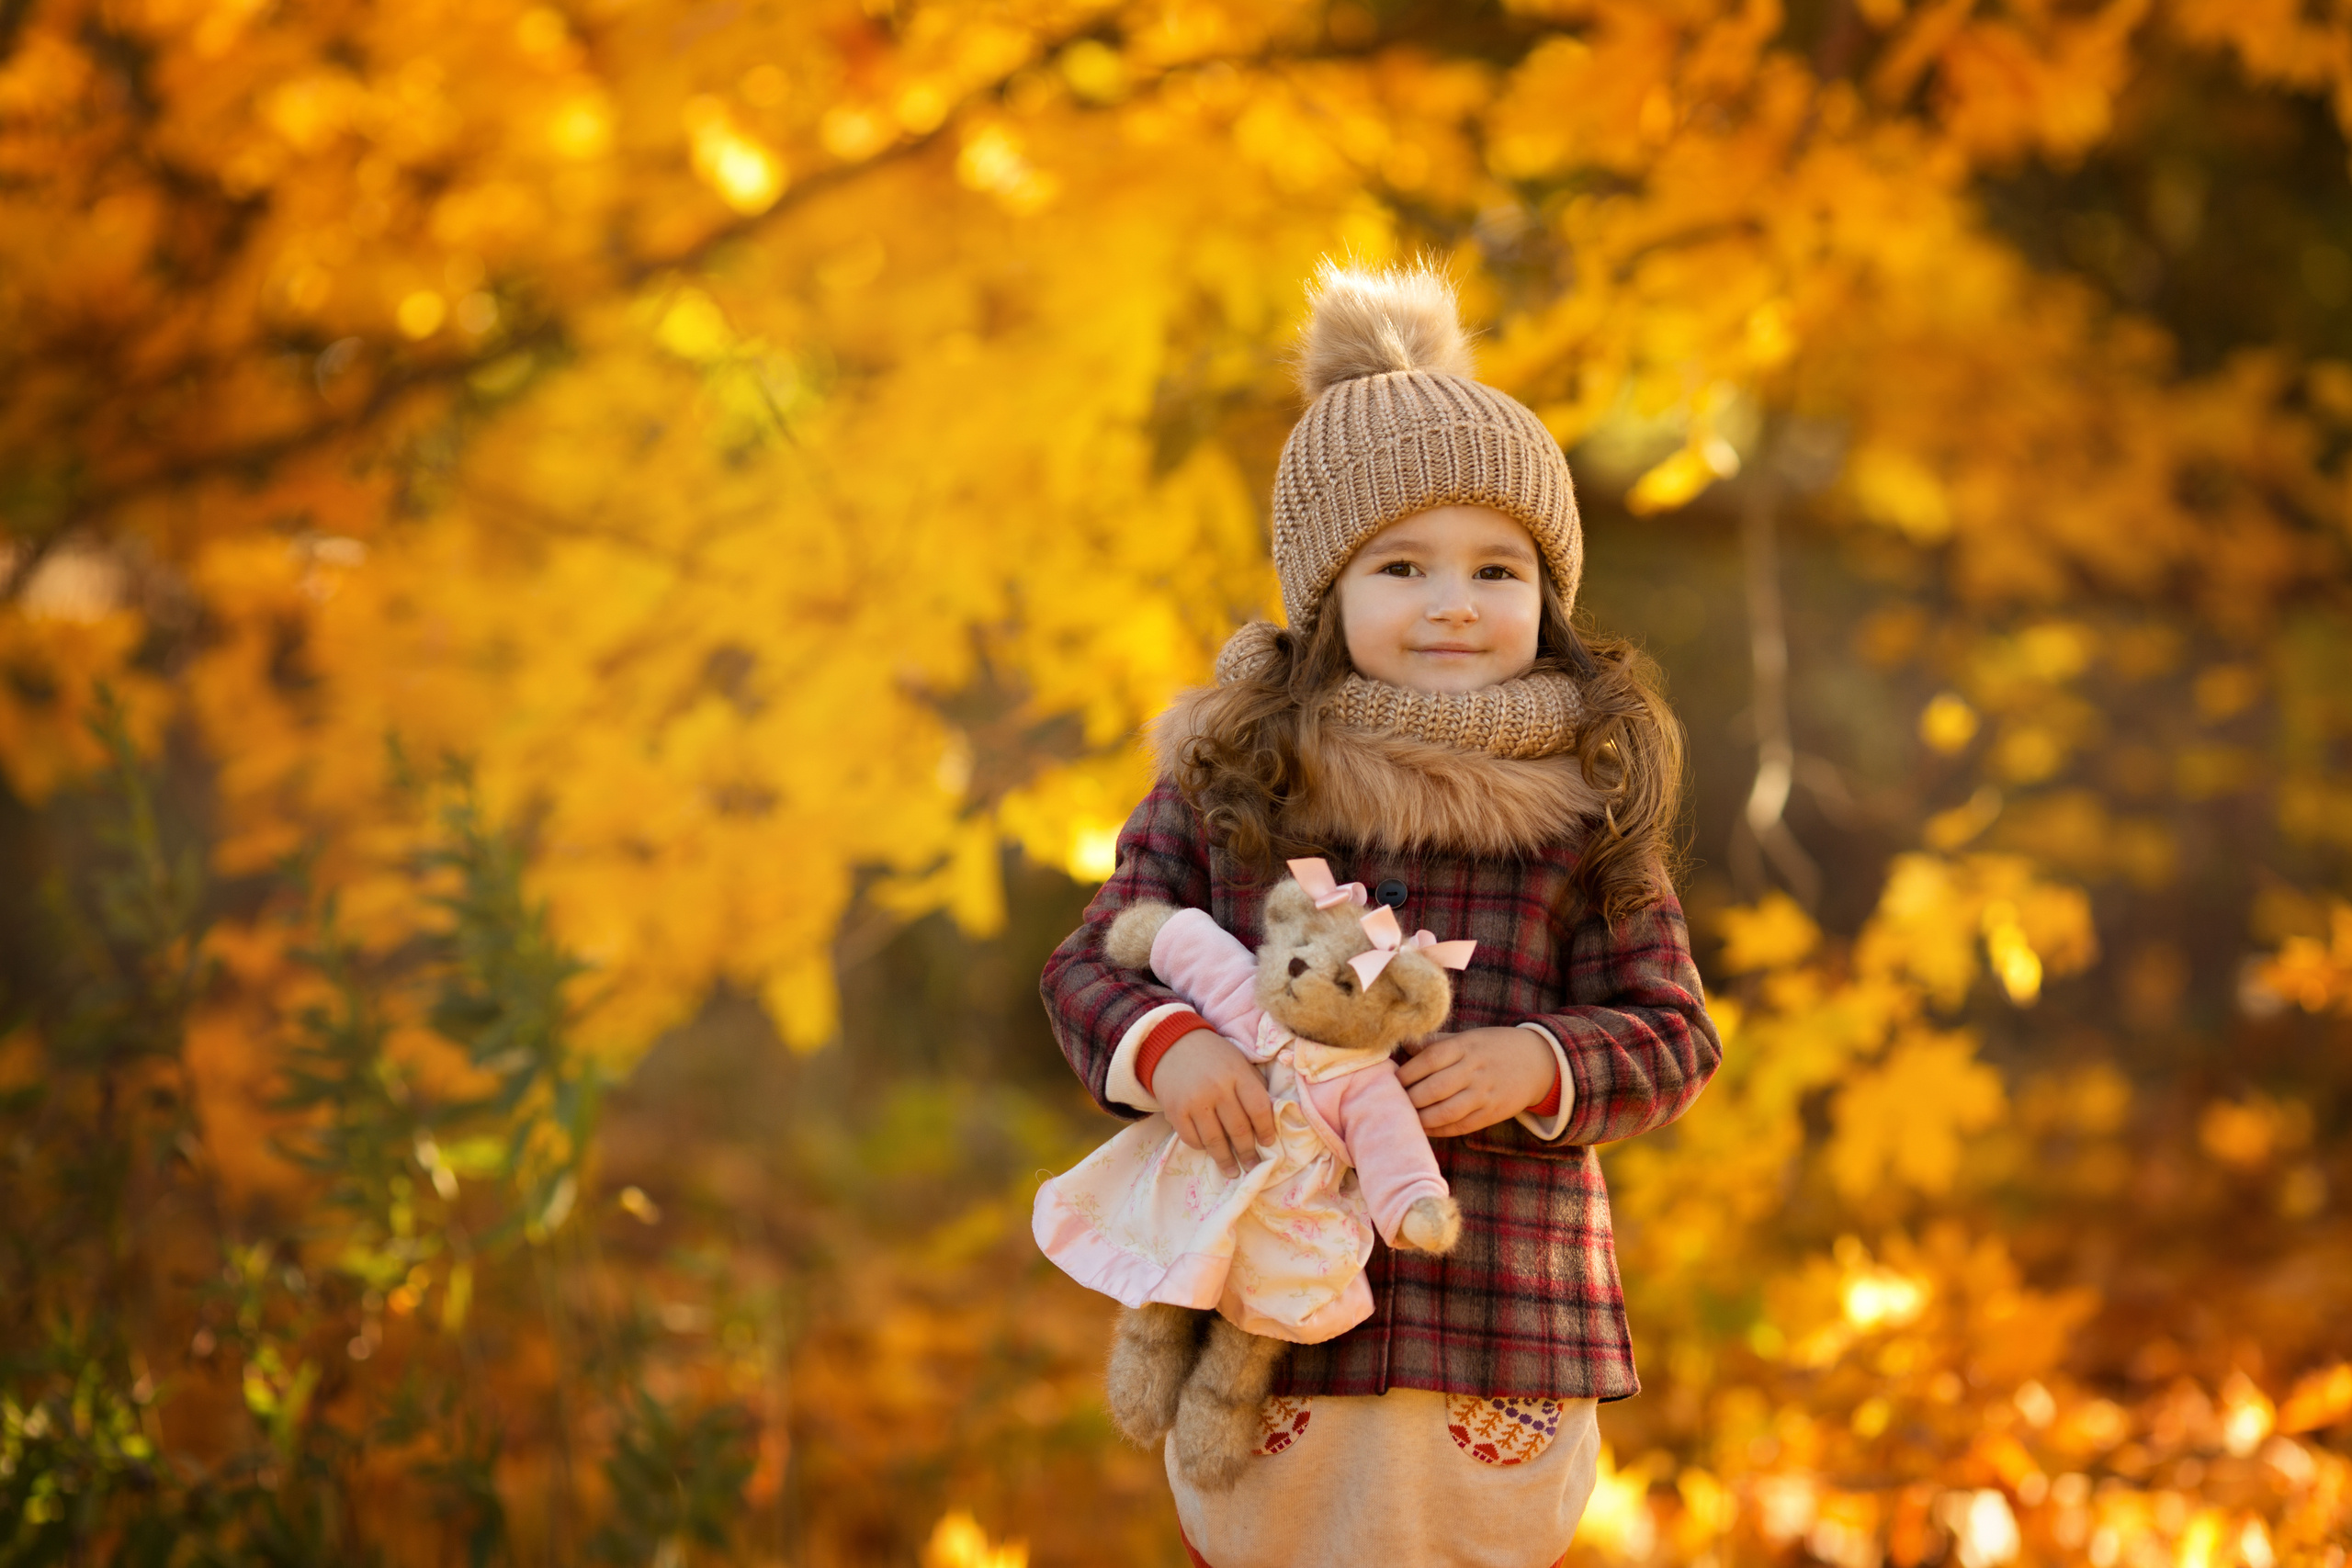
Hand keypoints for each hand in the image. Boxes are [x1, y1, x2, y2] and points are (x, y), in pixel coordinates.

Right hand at [1152, 1030, 1277, 1178]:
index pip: (1258, 1108)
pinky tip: (1209, 1150)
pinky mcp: (1174, 1111)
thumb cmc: (1213, 1056)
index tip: (1269, 1144)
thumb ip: (1254, 1086)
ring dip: (1225, 1160)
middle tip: (1253, 1166)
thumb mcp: (1239, 1062)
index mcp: (1237, 1073)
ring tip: (1233, 1171)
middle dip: (1248, 1152)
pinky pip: (1192, 1139)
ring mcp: (1193, 1101)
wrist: (1171, 1044)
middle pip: (1238, 1129)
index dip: (1266, 1130)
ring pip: (1214, 1140)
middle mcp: (1216, 1088)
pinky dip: (1202, 1148)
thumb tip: (1270, 1120)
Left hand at [1397, 1027, 1558, 1138]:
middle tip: (1390, 1103)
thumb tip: (1403, 1045)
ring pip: (1445, 1112)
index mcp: (1465, 1046)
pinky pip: (1460, 1126)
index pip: (1430, 1059)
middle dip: (1408, 1098)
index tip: (1390, 1080)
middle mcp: (1474, 1070)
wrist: (1537, 1062)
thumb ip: (1436, 1043)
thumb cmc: (1493, 1047)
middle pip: (1434, 1088)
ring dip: (1420, 1118)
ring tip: (1403, 1118)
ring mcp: (1484, 1094)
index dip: (1407, 1072)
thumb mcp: (1468, 1037)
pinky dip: (1438, 1130)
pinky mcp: (1491, 1113)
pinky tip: (1423, 1128)